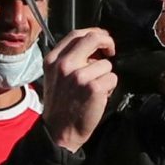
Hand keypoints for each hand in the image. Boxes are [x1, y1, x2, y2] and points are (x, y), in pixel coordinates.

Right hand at [42, 27, 118, 151]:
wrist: (59, 131)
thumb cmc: (60, 104)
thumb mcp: (55, 76)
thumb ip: (69, 59)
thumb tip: (93, 46)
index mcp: (52, 60)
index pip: (76, 34)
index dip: (93, 33)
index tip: (102, 38)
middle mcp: (65, 65)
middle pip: (93, 38)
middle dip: (107, 42)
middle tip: (111, 51)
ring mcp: (79, 75)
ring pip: (106, 64)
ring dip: (106, 75)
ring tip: (95, 88)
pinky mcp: (94, 87)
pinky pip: (112, 78)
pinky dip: (110, 87)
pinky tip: (98, 97)